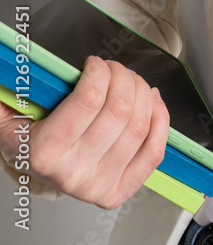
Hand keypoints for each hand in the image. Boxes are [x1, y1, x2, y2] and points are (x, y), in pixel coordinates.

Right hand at [0, 56, 169, 208]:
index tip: (95, 63)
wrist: (33, 169)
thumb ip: (20, 83)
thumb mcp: (15, 108)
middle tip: (115, 69)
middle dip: (123, 76)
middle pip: (120, 109)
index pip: (90, 98)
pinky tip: (152, 101)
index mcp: (45, 152)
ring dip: (142, 92)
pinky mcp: (119, 190)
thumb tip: (19, 59)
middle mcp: (73, 173)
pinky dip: (160, 120)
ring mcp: (98, 186)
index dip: (100, 70)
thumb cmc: (30, 134)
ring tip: (131, 82)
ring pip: (139, 126)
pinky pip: (153, 152)